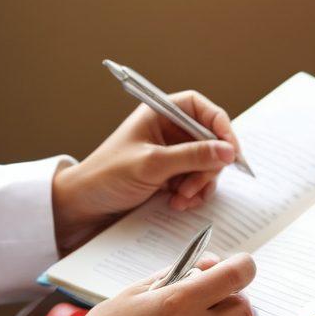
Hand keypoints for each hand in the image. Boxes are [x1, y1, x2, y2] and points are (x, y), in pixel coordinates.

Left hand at [52, 91, 242, 251]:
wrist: (83, 206)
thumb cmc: (107, 176)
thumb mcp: (152, 164)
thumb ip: (192, 156)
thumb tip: (228, 151)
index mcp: (160, 114)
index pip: (202, 109)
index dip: (220, 125)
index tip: (231, 149)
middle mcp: (169, 131)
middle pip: (210, 140)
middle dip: (207, 166)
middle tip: (194, 185)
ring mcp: (172, 155)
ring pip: (207, 164)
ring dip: (200, 184)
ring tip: (181, 198)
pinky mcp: (172, 176)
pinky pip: (198, 182)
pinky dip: (194, 194)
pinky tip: (178, 203)